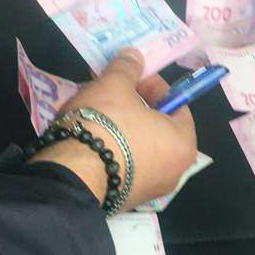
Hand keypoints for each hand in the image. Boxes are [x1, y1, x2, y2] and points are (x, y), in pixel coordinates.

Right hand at [30, 49, 197, 208]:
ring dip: (122, 126)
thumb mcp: (114, 86)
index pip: (177, 105)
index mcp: (183, 143)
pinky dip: (112, 150)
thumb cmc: (105, 126)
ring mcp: (150, 190)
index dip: (154, 86)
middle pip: (157, 127)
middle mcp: (174, 171)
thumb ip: (127, 68)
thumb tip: (134, 54)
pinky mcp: (125, 200)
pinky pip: (124, 166)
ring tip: (96, 110)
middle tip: (112, 91)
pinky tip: (90, 137)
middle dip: (135, 105)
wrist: (72, 178)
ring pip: (139, 146)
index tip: (133, 78)